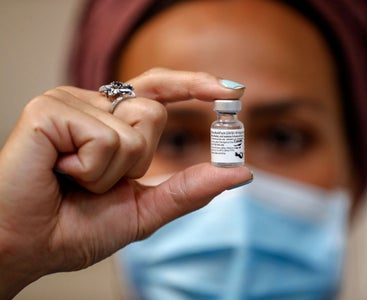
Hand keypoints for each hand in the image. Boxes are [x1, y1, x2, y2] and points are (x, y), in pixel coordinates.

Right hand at [0, 68, 251, 297]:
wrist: (29, 246)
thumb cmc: (76, 227)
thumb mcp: (145, 209)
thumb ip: (190, 189)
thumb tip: (241, 173)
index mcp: (112, 122)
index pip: (158, 91)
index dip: (193, 85)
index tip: (229, 90)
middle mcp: (92, 104)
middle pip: (154, 112)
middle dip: (137, 161)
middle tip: (96, 182)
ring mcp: (69, 102)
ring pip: (133, 128)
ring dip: (111, 172)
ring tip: (73, 180)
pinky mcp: (49, 110)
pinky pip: (105, 138)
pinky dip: (90, 170)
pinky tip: (60, 173)